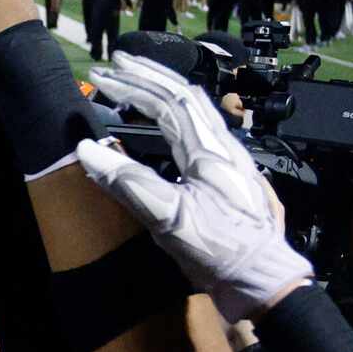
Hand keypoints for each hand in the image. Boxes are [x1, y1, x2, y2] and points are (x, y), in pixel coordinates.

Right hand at [72, 54, 312, 321]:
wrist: (264, 284)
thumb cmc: (222, 252)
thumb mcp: (169, 219)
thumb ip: (129, 182)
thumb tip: (88, 150)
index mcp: (211, 151)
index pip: (170, 99)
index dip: (136, 82)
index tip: (107, 72)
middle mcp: (223, 149)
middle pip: (186, 99)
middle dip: (149, 79)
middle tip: (117, 67)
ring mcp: (229, 164)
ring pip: (195, 116)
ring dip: (162, 97)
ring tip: (136, 90)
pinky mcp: (227, 183)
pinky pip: (199, 137)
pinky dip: (174, 123)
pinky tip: (163, 133)